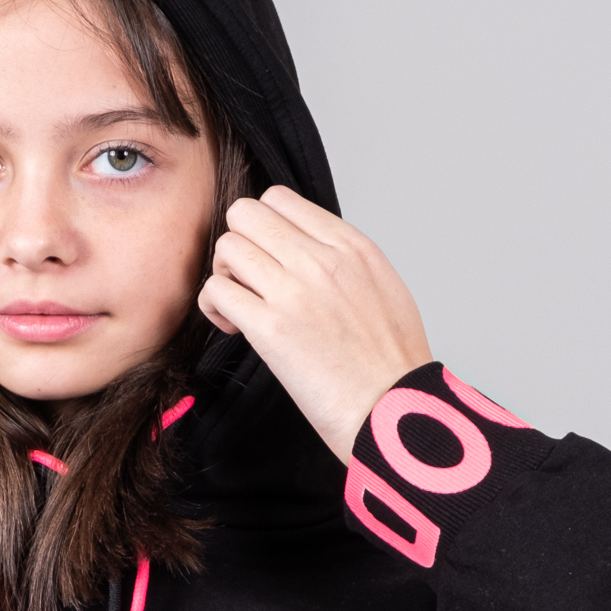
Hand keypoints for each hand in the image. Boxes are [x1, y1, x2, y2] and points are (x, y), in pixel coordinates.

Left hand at [197, 187, 431, 462]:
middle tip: (249, 281)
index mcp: (351, 246)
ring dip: (225, 276)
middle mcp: (322, 259)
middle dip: (240, 245)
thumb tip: (307, 253)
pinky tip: (234, 328)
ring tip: (242, 307)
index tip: (270, 259)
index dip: (264, 228)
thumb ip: (344, 262)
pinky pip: (216, 291)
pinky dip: (215, 308)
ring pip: (227, 247)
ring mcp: (295, 291)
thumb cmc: (392, 365)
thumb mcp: (383, 288)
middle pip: (246, 213)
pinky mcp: (271, 329)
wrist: (396, 410)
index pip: (280, 199)